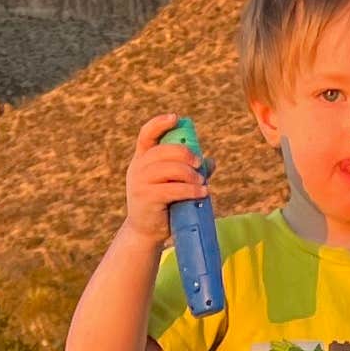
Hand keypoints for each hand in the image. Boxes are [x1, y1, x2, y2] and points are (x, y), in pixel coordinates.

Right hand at [124, 116, 210, 237]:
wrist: (146, 232)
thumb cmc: (163, 205)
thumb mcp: (173, 184)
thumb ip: (189, 170)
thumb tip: (210, 161)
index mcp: (142, 159)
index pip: (146, 134)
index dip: (160, 123)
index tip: (176, 118)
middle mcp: (138, 167)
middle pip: (163, 150)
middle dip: (185, 153)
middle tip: (199, 162)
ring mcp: (140, 182)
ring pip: (169, 169)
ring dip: (190, 174)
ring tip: (202, 182)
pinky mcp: (146, 198)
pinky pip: (172, 189)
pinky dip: (190, 190)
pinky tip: (202, 192)